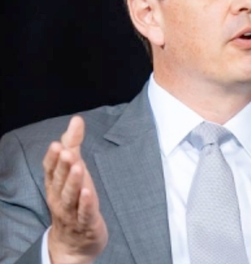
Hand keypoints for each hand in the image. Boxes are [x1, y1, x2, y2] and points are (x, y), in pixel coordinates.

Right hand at [43, 116, 107, 263]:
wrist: (74, 242)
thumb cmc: (73, 199)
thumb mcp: (72, 170)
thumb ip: (73, 144)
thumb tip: (76, 119)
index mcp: (55, 184)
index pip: (50, 170)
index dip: (53, 158)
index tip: (57, 144)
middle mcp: (59, 197)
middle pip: (60, 181)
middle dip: (62, 166)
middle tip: (66, 152)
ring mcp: (72, 212)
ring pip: (70, 197)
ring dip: (73, 182)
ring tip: (78, 167)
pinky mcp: (86, 223)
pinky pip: (85, 213)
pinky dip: (85, 204)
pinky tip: (87, 192)